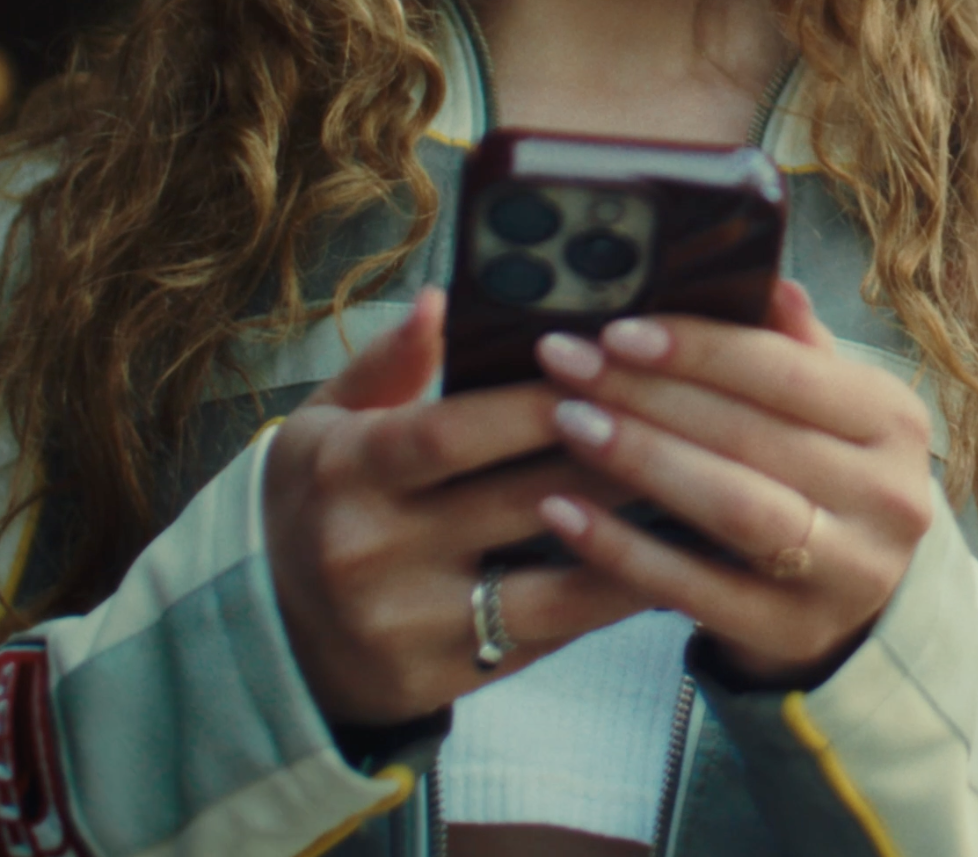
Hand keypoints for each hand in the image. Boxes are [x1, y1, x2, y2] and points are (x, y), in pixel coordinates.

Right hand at [263, 289, 652, 724]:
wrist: (270, 637)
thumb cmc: (321, 502)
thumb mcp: (324, 424)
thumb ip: (386, 364)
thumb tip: (442, 300)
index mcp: (346, 469)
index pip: (455, 430)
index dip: (536, 400)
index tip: (611, 362)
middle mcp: (370, 549)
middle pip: (518, 498)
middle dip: (613, 456)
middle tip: (694, 419)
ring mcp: (407, 622)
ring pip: (550, 578)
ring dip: (635, 533)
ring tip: (707, 490)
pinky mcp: (442, 677)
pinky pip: (550, 633)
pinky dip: (613, 595)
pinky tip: (673, 560)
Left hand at [531, 279, 935, 687]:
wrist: (851, 600)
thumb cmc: (823, 478)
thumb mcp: (829, 408)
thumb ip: (796, 347)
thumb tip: (769, 279)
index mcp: (896, 422)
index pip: (789, 372)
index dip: (701, 349)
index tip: (618, 330)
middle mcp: (889, 497)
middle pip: (752, 435)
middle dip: (649, 394)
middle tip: (568, 364)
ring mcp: (848, 573)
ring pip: (732, 506)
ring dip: (641, 459)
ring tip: (567, 421)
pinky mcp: (793, 632)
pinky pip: (693, 586)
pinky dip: (622, 548)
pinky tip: (562, 511)